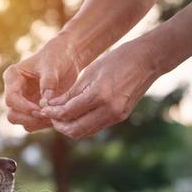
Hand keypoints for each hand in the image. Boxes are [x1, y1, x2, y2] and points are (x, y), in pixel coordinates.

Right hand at [3, 34, 80, 131]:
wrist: (66, 59)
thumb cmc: (57, 57)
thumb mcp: (52, 66)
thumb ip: (48, 82)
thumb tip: (46, 100)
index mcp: (12, 77)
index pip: (11, 98)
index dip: (24, 107)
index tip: (41, 108)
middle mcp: (14, 92)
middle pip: (12, 114)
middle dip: (29, 118)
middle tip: (48, 115)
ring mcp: (22, 102)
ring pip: (21, 121)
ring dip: (36, 122)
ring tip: (53, 116)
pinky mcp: (31, 110)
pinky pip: (32, 124)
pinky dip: (42, 124)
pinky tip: (55, 116)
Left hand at [40, 40, 161, 138]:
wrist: (148, 60)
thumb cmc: (117, 60)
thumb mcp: (90, 73)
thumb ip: (71, 93)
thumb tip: (51, 106)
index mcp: (99, 95)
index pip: (68, 113)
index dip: (52, 113)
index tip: (42, 109)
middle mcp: (109, 110)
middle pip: (75, 130)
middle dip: (59, 125)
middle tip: (50, 116)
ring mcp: (116, 116)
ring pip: (85, 132)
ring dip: (70, 127)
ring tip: (59, 116)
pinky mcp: (120, 117)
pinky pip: (95, 127)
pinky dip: (82, 124)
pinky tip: (74, 115)